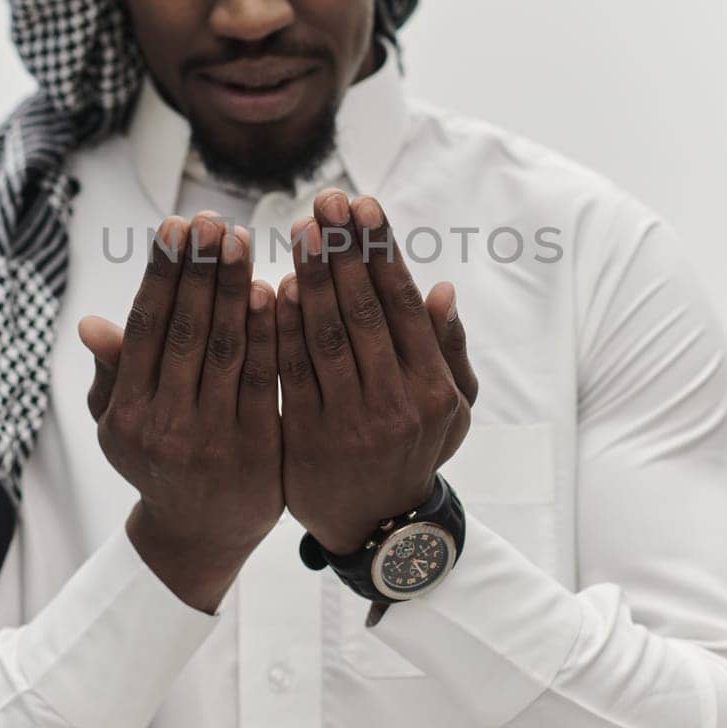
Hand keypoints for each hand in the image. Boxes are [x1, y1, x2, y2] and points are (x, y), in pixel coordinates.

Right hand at [78, 211, 282, 612]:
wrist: (201, 535)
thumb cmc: (159, 459)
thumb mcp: (122, 423)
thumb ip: (114, 372)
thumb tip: (89, 323)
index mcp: (127, 415)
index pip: (146, 329)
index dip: (161, 274)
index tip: (175, 225)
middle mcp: (165, 426)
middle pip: (185, 332)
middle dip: (200, 270)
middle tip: (212, 219)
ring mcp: (212, 439)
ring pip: (226, 350)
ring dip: (234, 290)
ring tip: (241, 240)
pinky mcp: (258, 448)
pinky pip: (265, 378)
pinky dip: (270, 332)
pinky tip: (276, 291)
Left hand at [276, 188, 478, 555]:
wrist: (378, 527)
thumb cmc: (417, 448)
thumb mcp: (453, 408)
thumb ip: (449, 348)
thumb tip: (442, 288)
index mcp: (432, 389)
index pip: (402, 305)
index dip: (381, 252)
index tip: (363, 205)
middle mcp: (394, 403)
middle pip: (364, 312)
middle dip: (344, 251)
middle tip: (326, 199)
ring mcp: (349, 422)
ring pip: (327, 337)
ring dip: (312, 278)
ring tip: (302, 229)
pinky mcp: (306, 438)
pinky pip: (292, 373)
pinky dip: (283, 328)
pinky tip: (273, 287)